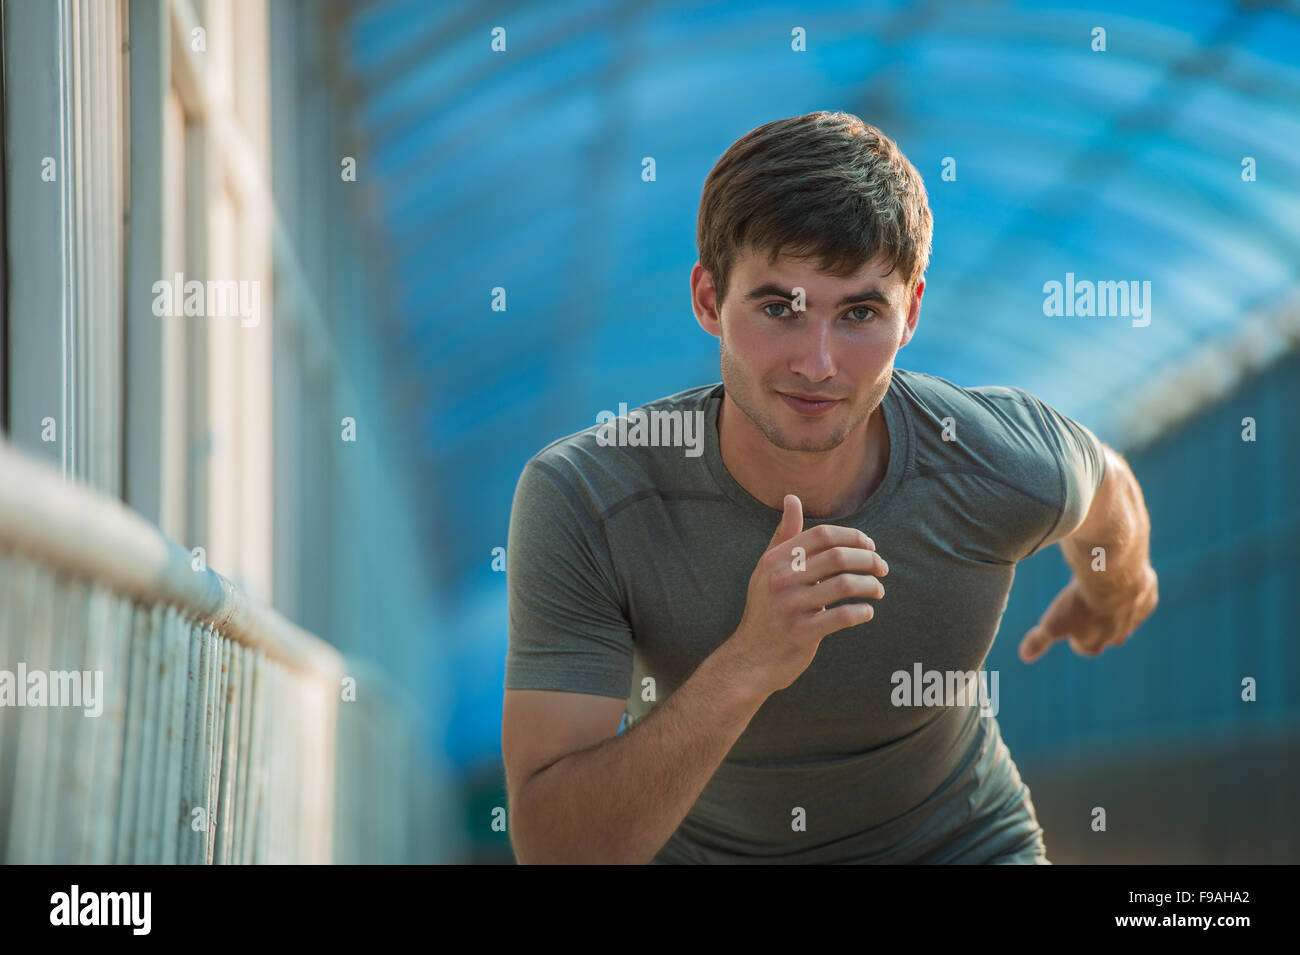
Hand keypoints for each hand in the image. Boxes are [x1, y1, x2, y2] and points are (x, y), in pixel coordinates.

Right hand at [725, 493, 888, 695]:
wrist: (750, 657)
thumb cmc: (765, 609)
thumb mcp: (767, 570)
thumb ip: (784, 535)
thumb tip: (792, 498)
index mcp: (775, 560)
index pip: (823, 535)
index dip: (853, 536)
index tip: (870, 546)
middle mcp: (781, 579)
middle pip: (838, 556)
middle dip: (869, 559)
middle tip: (882, 568)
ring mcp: (791, 606)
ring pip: (845, 585)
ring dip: (871, 585)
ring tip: (878, 590)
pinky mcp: (802, 633)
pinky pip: (842, 617)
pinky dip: (862, 612)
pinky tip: (867, 612)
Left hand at [1018, 565, 1157, 662]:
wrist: (1112, 577)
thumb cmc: (1079, 601)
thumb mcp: (1053, 622)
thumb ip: (1040, 640)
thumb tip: (1025, 656)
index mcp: (1095, 642)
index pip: (1087, 647)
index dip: (1078, 637)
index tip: (1071, 627)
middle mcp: (1118, 634)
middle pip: (1110, 635)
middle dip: (1098, 623)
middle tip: (1087, 604)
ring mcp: (1135, 616)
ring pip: (1127, 616)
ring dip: (1115, 605)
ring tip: (1101, 586)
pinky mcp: (1147, 597)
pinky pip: (1141, 597)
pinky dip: (1132, 589)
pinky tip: (1121, 576)